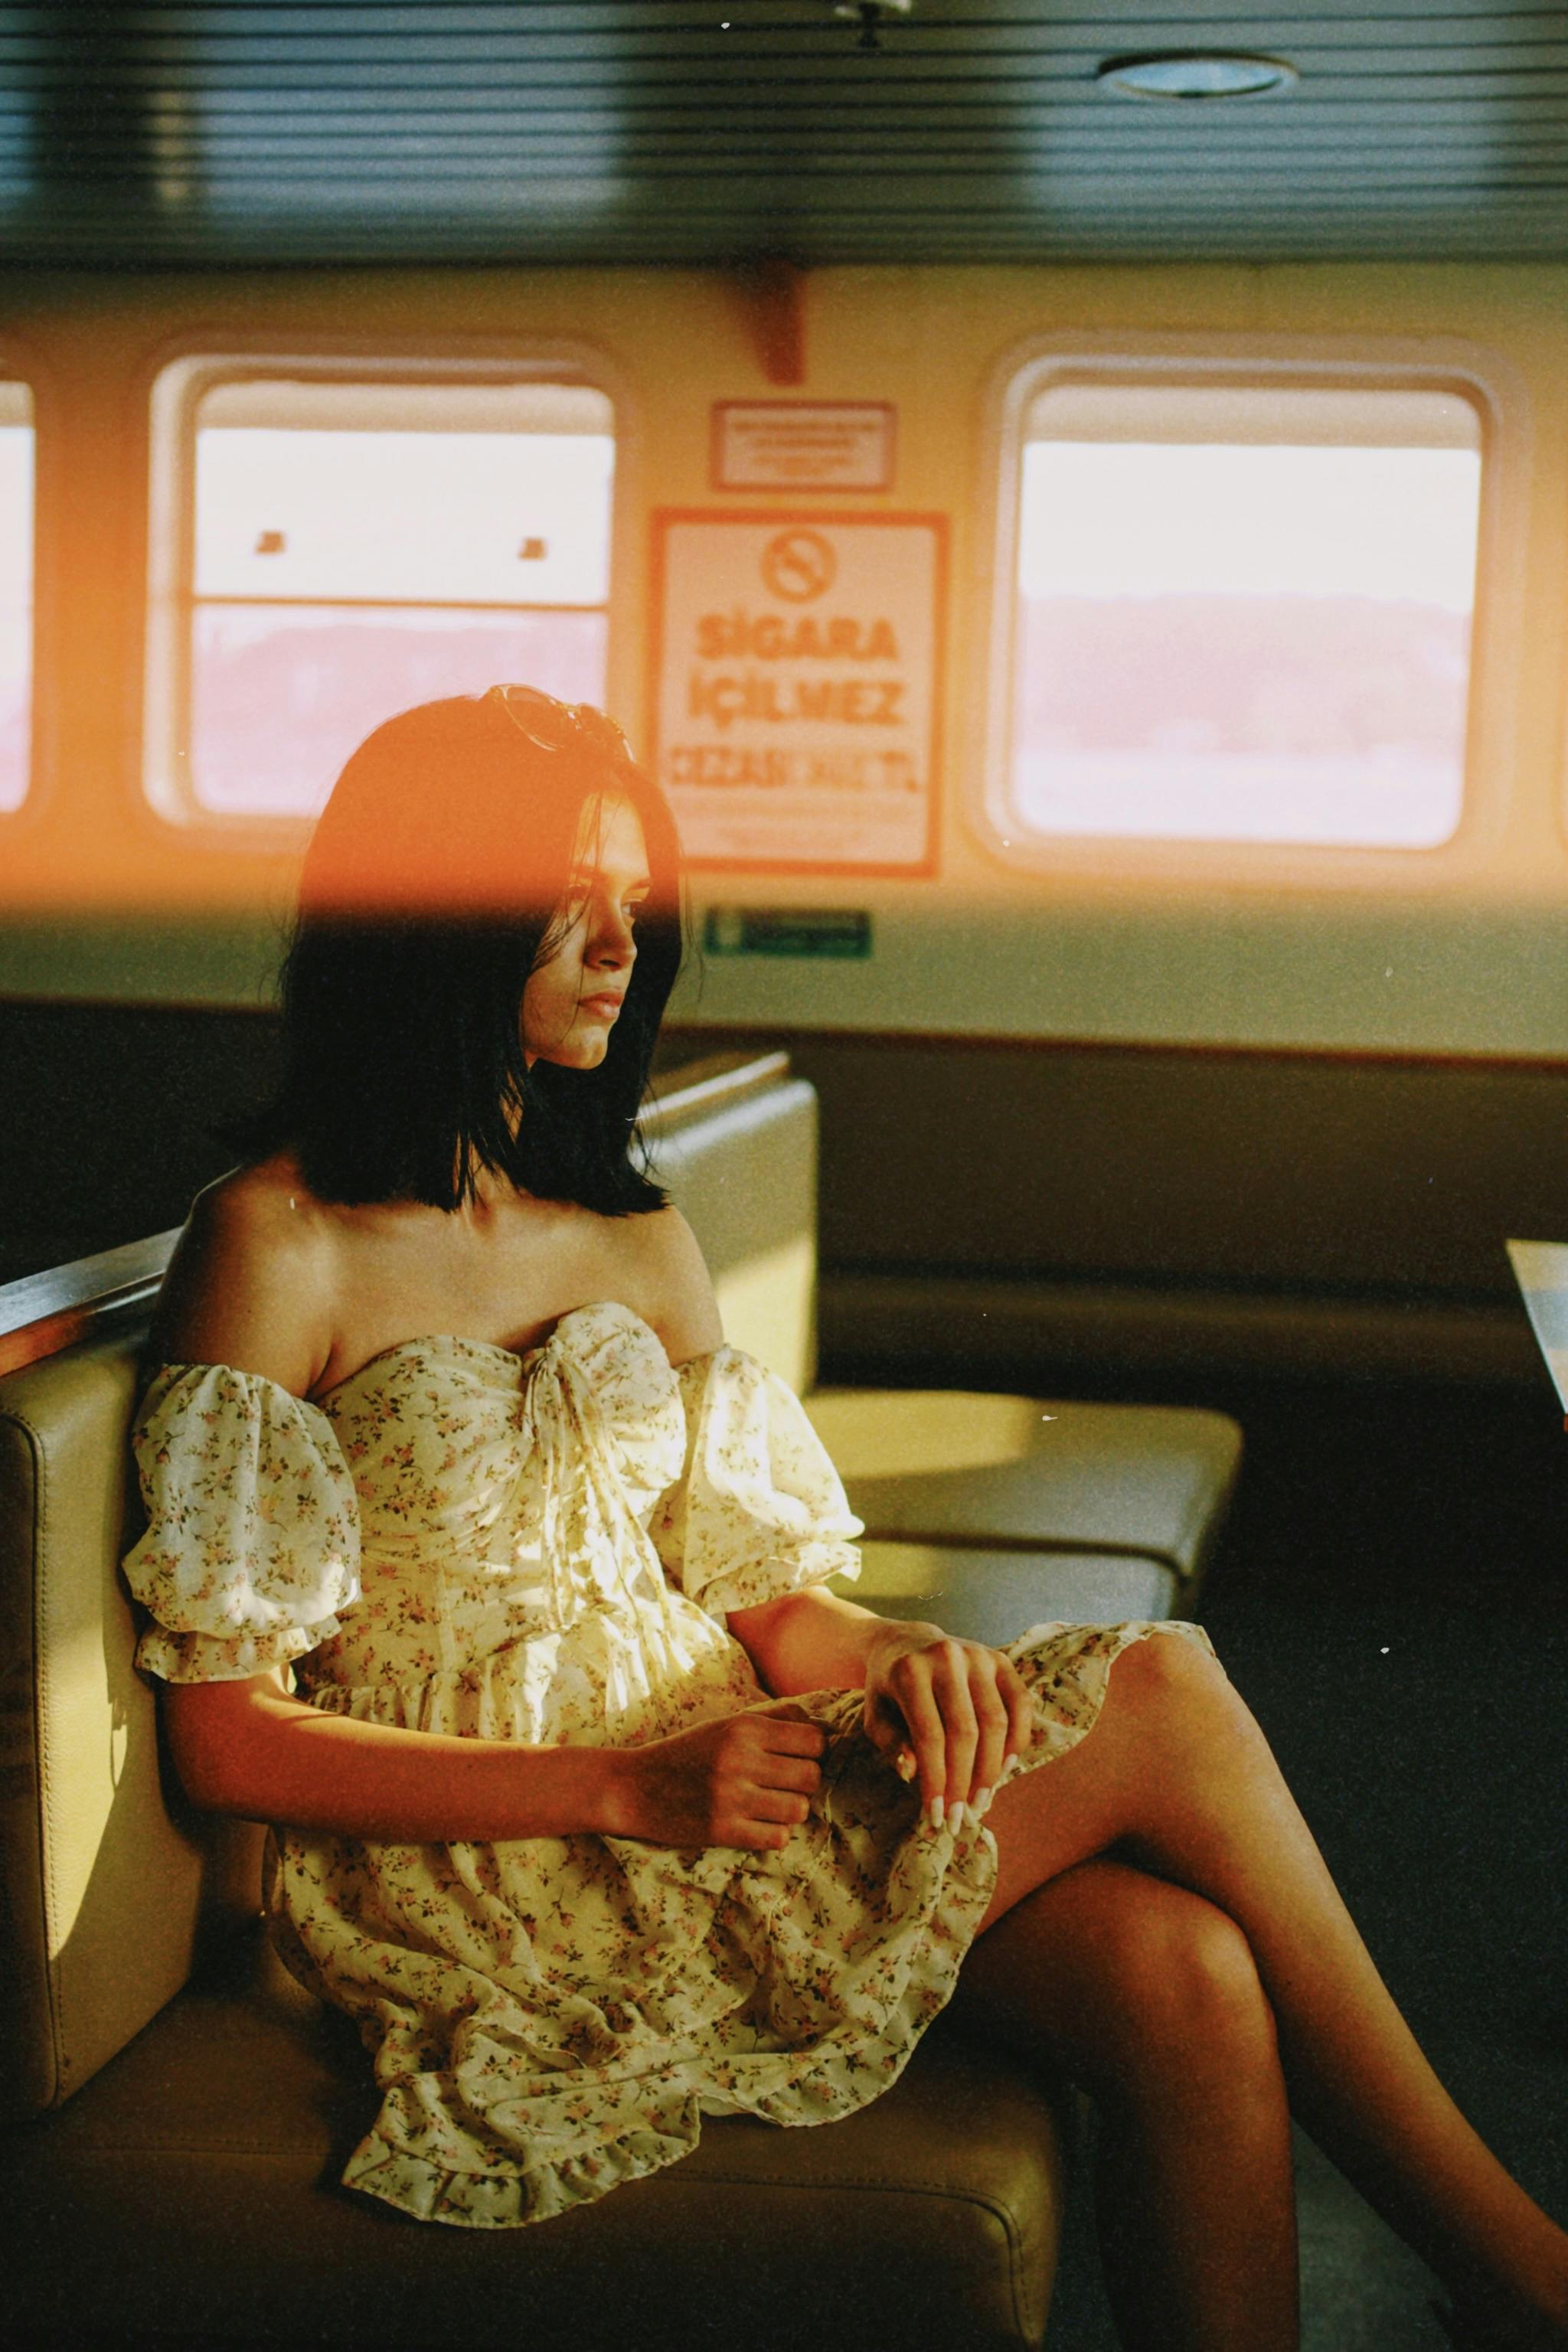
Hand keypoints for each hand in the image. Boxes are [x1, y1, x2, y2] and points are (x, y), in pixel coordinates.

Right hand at [603, 1704, 826, 1850]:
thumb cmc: (686, 1754)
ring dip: (791, 1811)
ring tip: (772, 1807)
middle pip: (811, 1776)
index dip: (814, 1753)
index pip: (814, 1741)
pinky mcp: (723, 1830)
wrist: (634, 1787)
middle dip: (805, 1784)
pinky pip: (777, 1838)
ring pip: (799, 1809)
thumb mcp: (725, 1726)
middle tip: (786, 1787)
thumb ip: (771, 1724)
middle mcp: (741, 1759)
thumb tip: (819, 1731)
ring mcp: (731, 1797)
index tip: (799, 1760)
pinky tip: (759, 1826)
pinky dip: (775, 1835)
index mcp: (744, 1728)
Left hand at [863, 1622, 1033, 1830]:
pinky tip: (1005, 1768)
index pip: (929, 1736)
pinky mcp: (1001, 1660)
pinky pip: (1021, 1705)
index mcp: (909, 1671)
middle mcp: (947, 1657)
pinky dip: (1017, 1740)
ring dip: (992, 1770)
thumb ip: (890, 1743)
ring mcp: (978, 1655)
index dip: (937, 1780)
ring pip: (997, 1722)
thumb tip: (912, 1773)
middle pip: (966, 1732)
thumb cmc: (889, 1689)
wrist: (907, 1642)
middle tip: (961, 1817)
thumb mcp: (875, 1715)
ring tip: (982, 1801)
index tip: (937, 1815)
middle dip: (965, 1782)